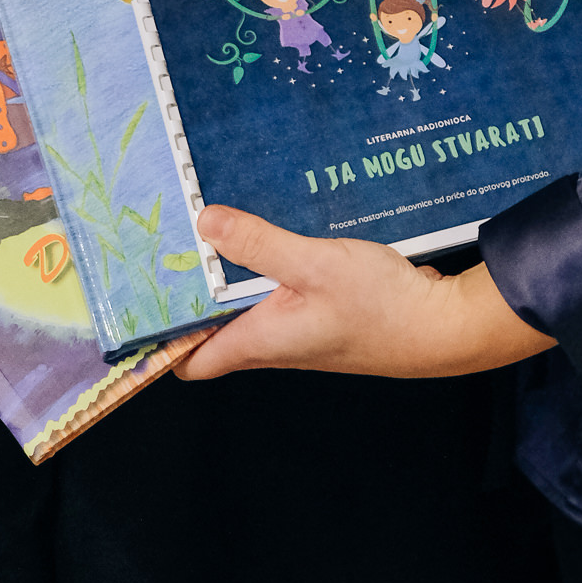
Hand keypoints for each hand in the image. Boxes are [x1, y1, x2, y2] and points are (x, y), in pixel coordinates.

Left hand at [175, 208, 553, 381]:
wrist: (445, 328)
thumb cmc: (381, 307)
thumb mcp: (315, 264)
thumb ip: (259, 243)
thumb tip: (203, 222)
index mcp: (259, 341)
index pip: (188, 360)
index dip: (158, 338)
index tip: (136, 297)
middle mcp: (273, 342)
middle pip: (212, 328)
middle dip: (189, 292)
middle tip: (167, 244)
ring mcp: (301, 331)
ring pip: (247, 308)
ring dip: (229, 276)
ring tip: (209, 229)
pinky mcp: (325, 314)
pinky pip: (281, 294)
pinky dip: (267, 269)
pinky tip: (273, 234)